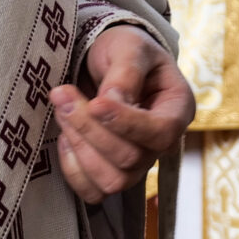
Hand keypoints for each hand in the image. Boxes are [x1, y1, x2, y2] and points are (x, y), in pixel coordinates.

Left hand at [51, 24, 194, 201]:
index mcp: (177, 109)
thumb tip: (110, 102)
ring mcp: (137, 163)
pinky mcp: (111, 172)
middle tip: (62, 94)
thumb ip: (125, 72)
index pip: (160, 132)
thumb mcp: (129, 47)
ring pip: (113, 180)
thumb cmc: (125, 50)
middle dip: (91, 129)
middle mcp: (161, 143)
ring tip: (62, 111)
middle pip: (131, 158)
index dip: (127, 123)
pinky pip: (93, 192)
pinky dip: (73, 170)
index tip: (96, 102)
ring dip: (80, 147)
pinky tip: (65, 138)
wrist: (107, 60)